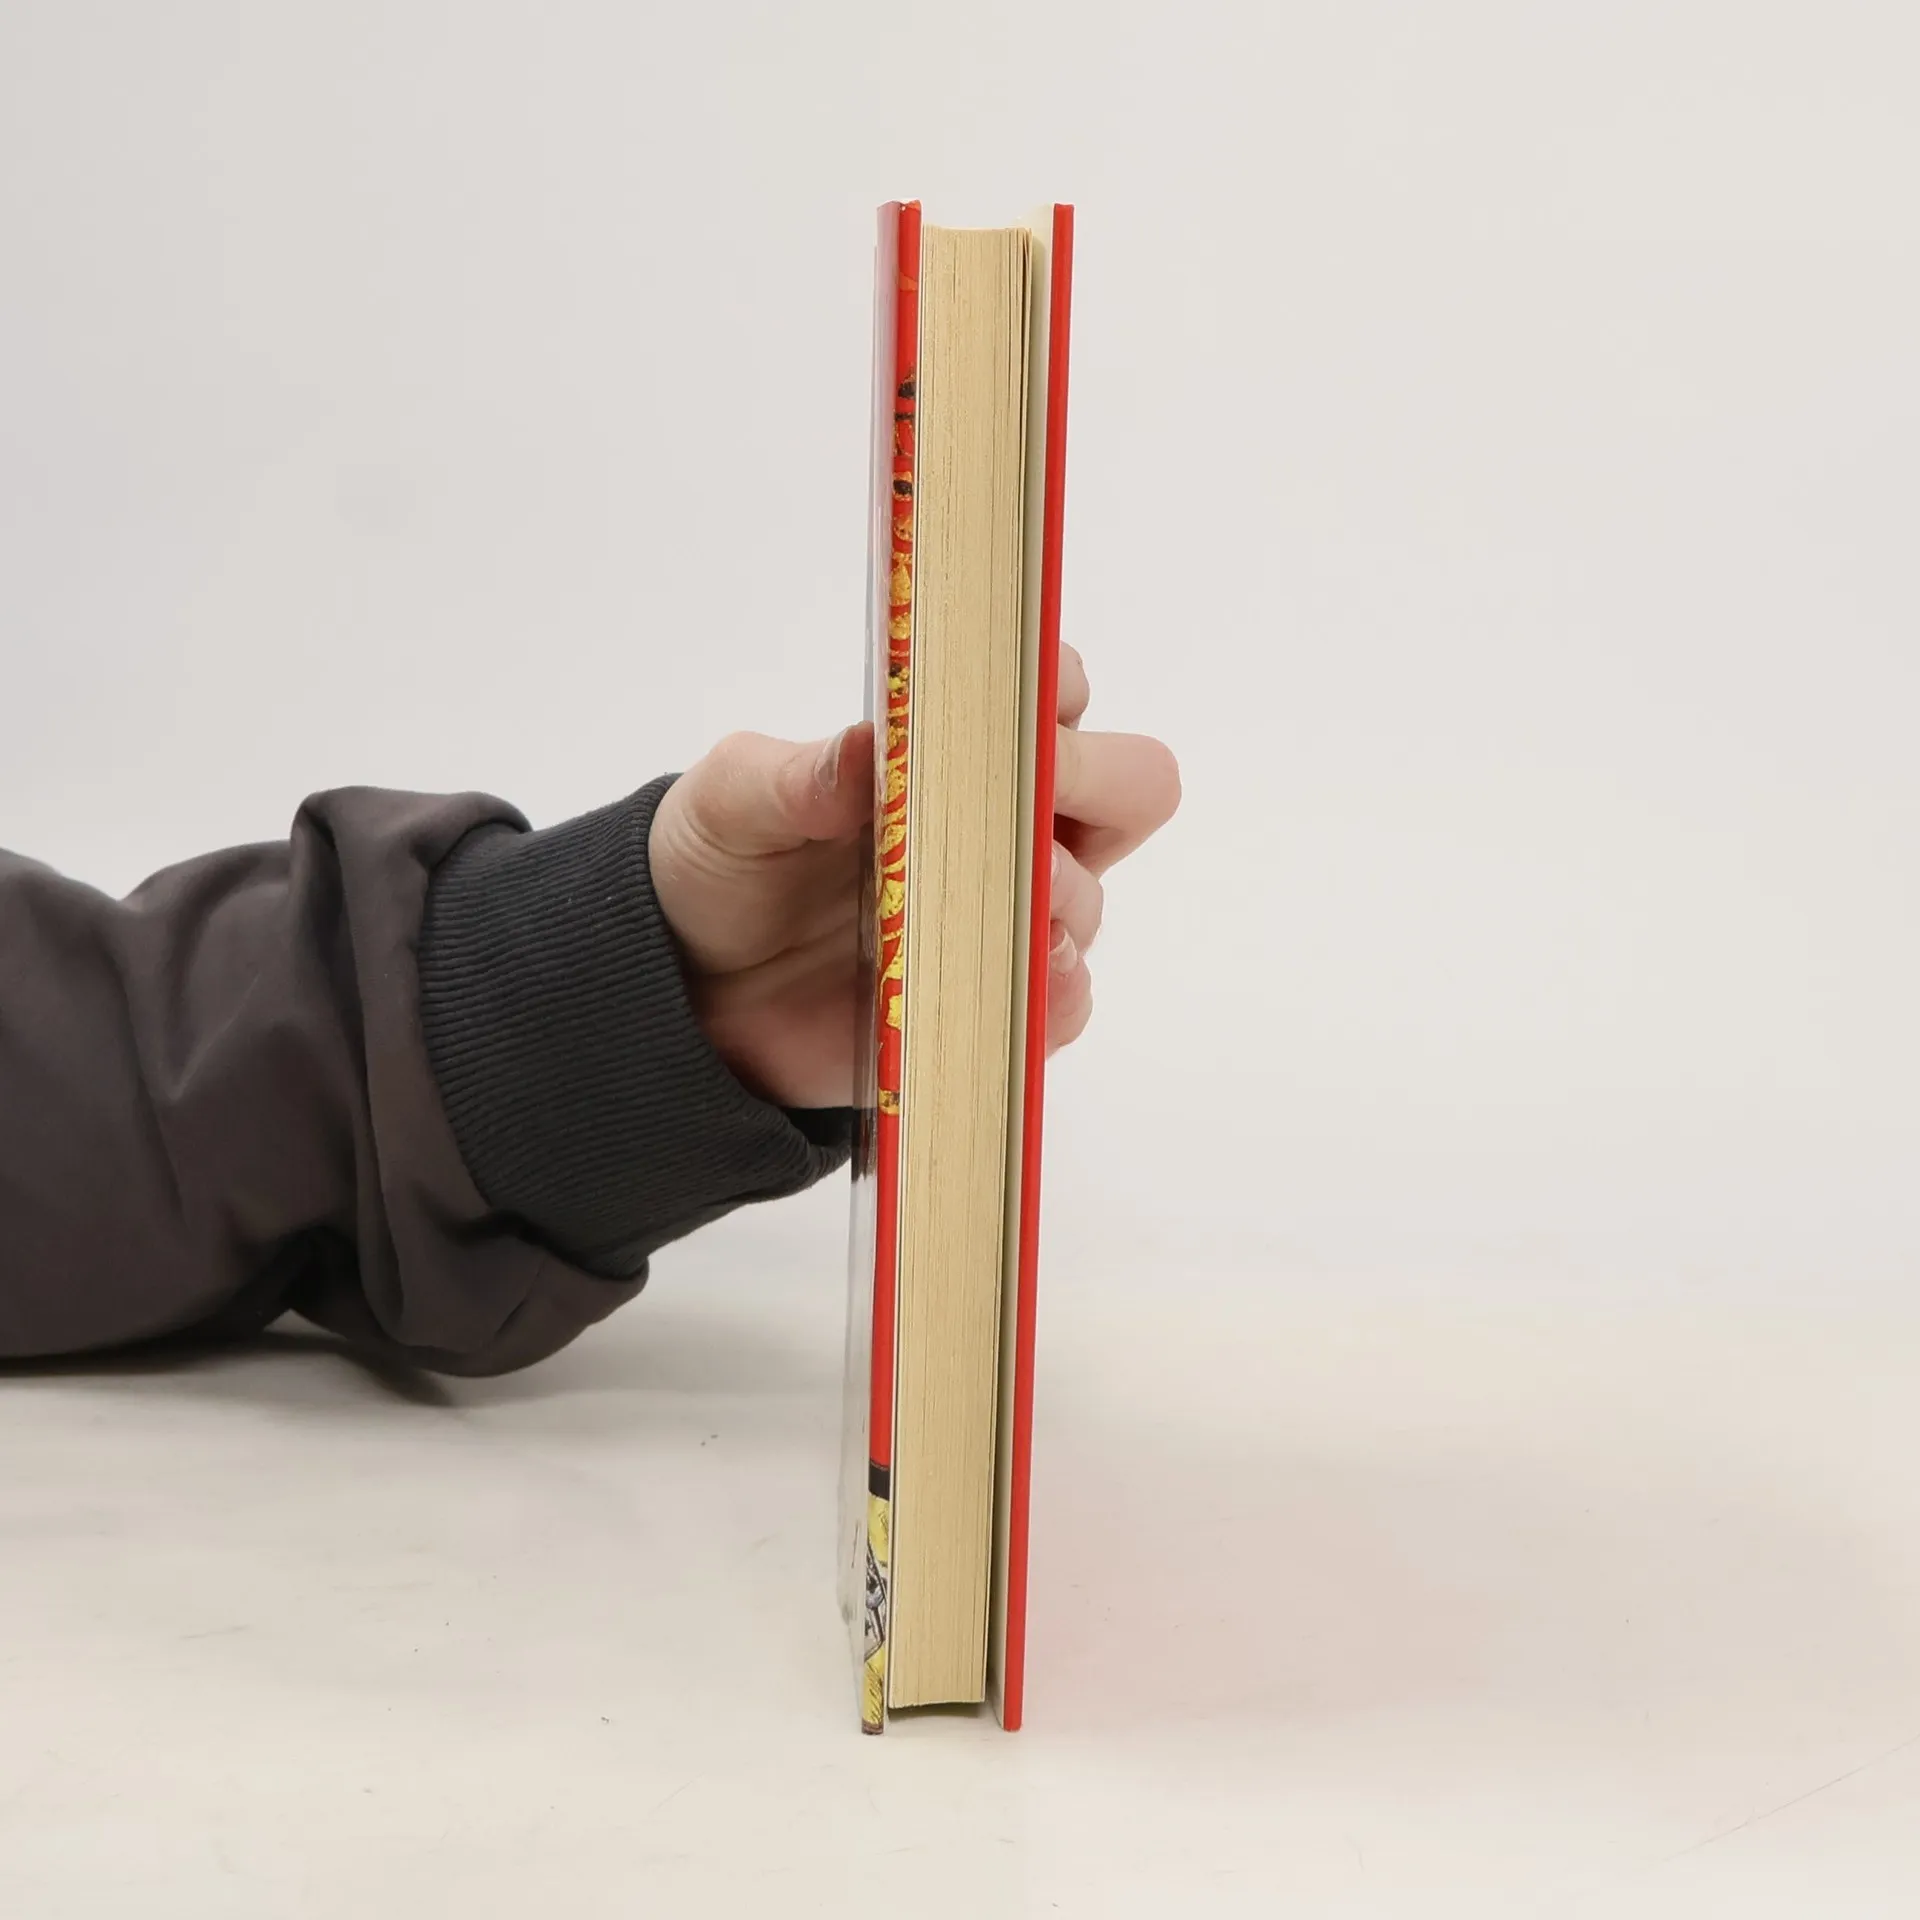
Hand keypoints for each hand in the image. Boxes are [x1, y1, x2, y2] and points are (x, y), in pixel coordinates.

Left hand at [648, 645, 1179, 1108]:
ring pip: (1092, 900)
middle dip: (1098, 789)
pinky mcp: (998, 1001)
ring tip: (976, 915)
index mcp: (957, 747)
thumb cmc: (728, 861)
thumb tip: (874, 743)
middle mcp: (1007, 824)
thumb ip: (797, 774)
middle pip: (1130, 785)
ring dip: (1053, 903)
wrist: (697, 985)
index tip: (1016, 713)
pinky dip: (1049, 996)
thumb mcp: (732, 801)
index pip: (1056, 689)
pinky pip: (1065, 1003)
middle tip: (1022, 812)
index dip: (1054, 691)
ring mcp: (1010, 916)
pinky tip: (1000, 987)